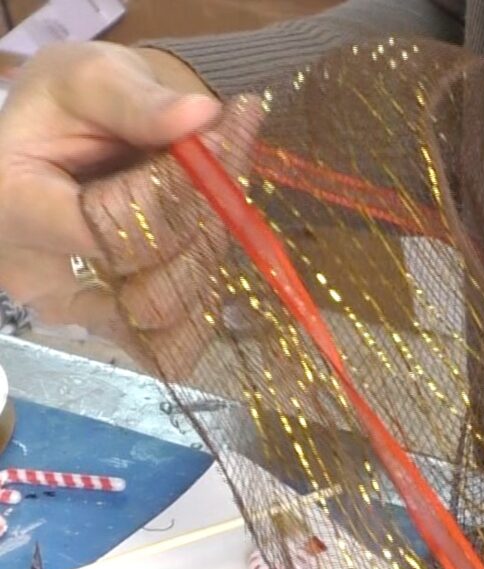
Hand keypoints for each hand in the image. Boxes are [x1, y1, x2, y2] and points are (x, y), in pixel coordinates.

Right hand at [0, 42, 218, 352]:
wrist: (74, 140)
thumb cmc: (72, 106)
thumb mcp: (92, 77)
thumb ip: (139, 100)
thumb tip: (200, 115)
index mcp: (11, 204)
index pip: (111, 230)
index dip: (176, 194)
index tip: (217, 143)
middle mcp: (34, 273)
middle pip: (147, 285)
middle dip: (201, 227)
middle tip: (227, 170)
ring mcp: (74, 311)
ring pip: (170, 316)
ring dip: (211, 260)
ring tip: (218, 201)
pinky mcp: (113, 330)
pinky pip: (175, 340)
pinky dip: (208, 297)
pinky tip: (209, 247)